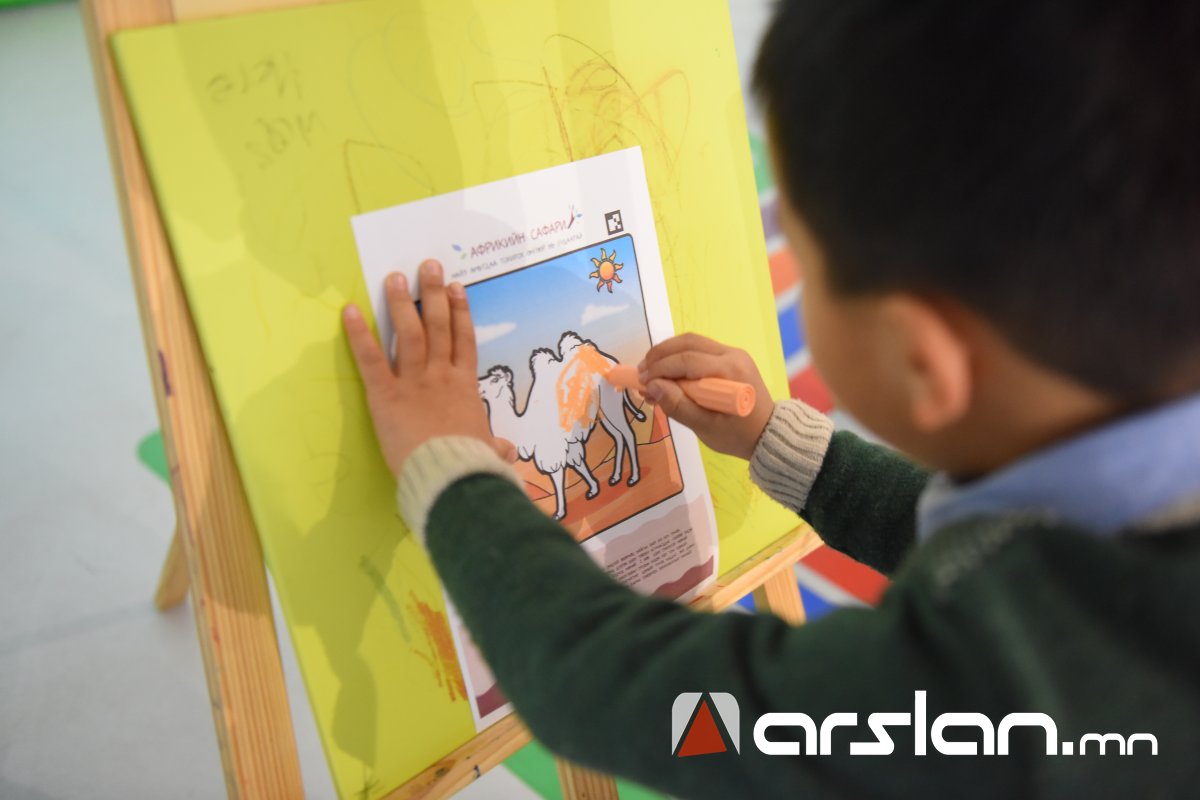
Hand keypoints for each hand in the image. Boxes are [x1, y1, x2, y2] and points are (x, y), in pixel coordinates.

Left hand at [343, 260, 514, 475]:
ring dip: (402, 303)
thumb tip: (507, 452)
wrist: (449, 476)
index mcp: (464, 387)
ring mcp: (414, 382)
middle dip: (433, 293)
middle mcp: (441, 376)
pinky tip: (350, 311)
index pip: (464, 341)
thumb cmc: (469, 464)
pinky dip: (359, 334)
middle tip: (427, 265)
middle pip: (439, 326)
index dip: (460, 311)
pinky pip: (371, 359)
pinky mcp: (386, 395)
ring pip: (409, 333)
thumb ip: (495, 447)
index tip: (456, 287)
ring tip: (396, 277)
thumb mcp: (487, 451)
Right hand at [638, 333, 773, 459]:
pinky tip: (666, 372)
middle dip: (660, 355)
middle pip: (688, 343)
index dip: (660, 368)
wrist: (767, 434)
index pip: (687, 360)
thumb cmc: (737, 435)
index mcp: (730, 371)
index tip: (641, 381)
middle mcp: (733, 355)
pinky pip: (699, 349)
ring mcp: (733, 353)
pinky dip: (679, 357)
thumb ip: (678, 406)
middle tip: (641, 373)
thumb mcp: (705, 428)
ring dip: (667, 353)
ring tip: (649, 370)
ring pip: (692, 342)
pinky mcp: (730, 357)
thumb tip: (653, 386)